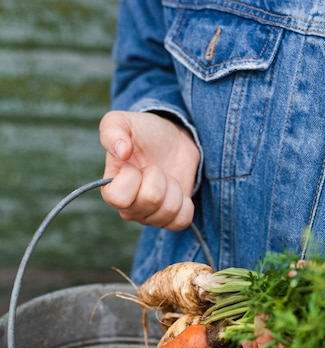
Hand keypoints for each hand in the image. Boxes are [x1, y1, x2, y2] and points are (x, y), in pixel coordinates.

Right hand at [99, 111, 200, 229]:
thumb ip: (112, 131)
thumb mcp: (123, 122)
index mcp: (112, 191)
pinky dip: (185, 203)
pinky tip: (177, 190)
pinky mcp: (172, 220)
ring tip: (166, 176)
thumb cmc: (144, 133)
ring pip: (169, 210)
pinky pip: (181, 221)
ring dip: (173, 187)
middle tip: (154, 167)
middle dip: (158, 176)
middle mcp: (129, 209)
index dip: (132, 177)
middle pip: (150, 200)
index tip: (133, 163)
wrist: (172, 140)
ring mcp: (151, 217)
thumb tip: (122, 152)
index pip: (119, 198)